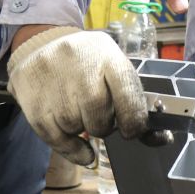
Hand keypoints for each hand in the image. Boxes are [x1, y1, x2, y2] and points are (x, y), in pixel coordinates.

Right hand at [6, 26, 147, 165]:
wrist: (42, 44)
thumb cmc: (89, 63)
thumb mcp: (114, 67)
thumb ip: (135, 101)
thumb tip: (162, 138)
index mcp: (108, 56)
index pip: (128, 96)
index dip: (135, 122)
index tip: (134, 129)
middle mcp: (80, 66)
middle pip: (101, 120)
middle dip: (105, 125)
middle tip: (99, 113)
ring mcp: (53, 83)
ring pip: (78, 129)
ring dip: (83, 129)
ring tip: (78, 109)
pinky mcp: (32, 100)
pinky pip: (57, 140)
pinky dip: (71, 149)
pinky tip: (77, 143)